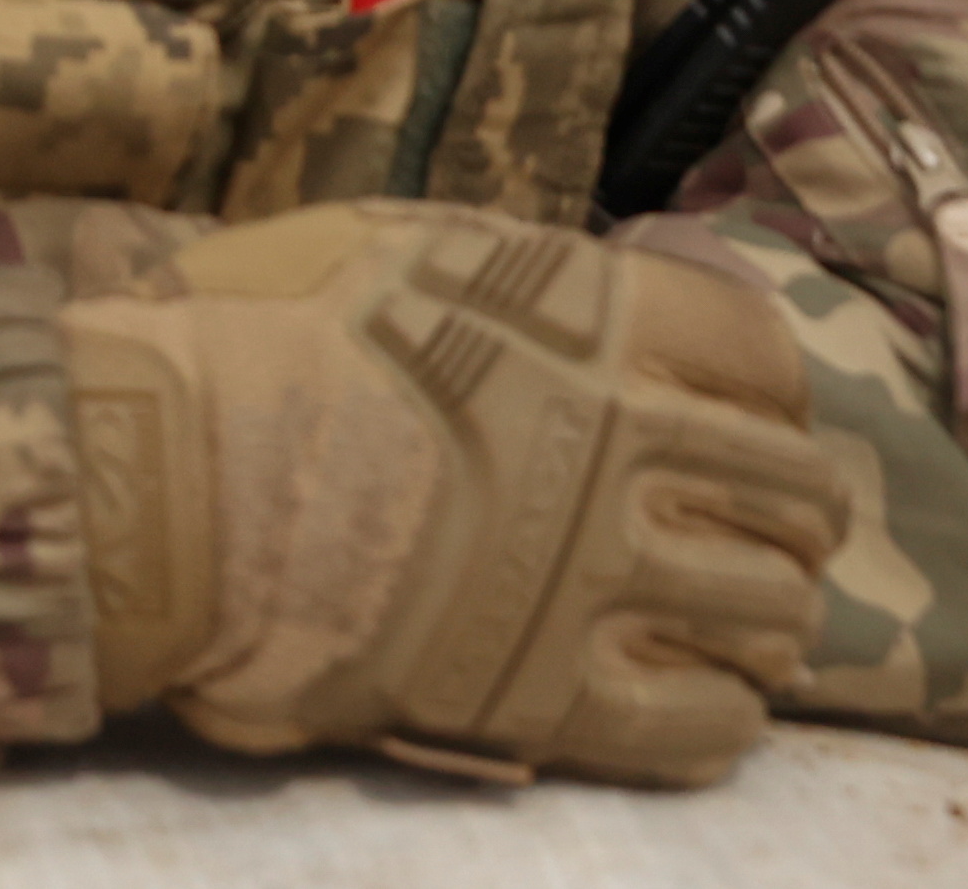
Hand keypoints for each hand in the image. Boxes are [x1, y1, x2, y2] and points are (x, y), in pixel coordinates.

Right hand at [60, 200, 844, 784]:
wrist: (173, 478)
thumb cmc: (252, 338)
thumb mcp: (388, 243)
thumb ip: (505, 271)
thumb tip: (561, 289)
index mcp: (595, 321)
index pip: (762, 359)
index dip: (765, 393)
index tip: (746, 416)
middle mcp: (630, 444)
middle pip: (794, 493)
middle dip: (790, 514)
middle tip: (761, 531)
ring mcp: (598, 574)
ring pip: (771, 613)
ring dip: (761, 616)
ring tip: (733, 622)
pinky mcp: (551, 692)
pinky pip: (703, 724)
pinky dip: (719, 712)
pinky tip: (696, 696)